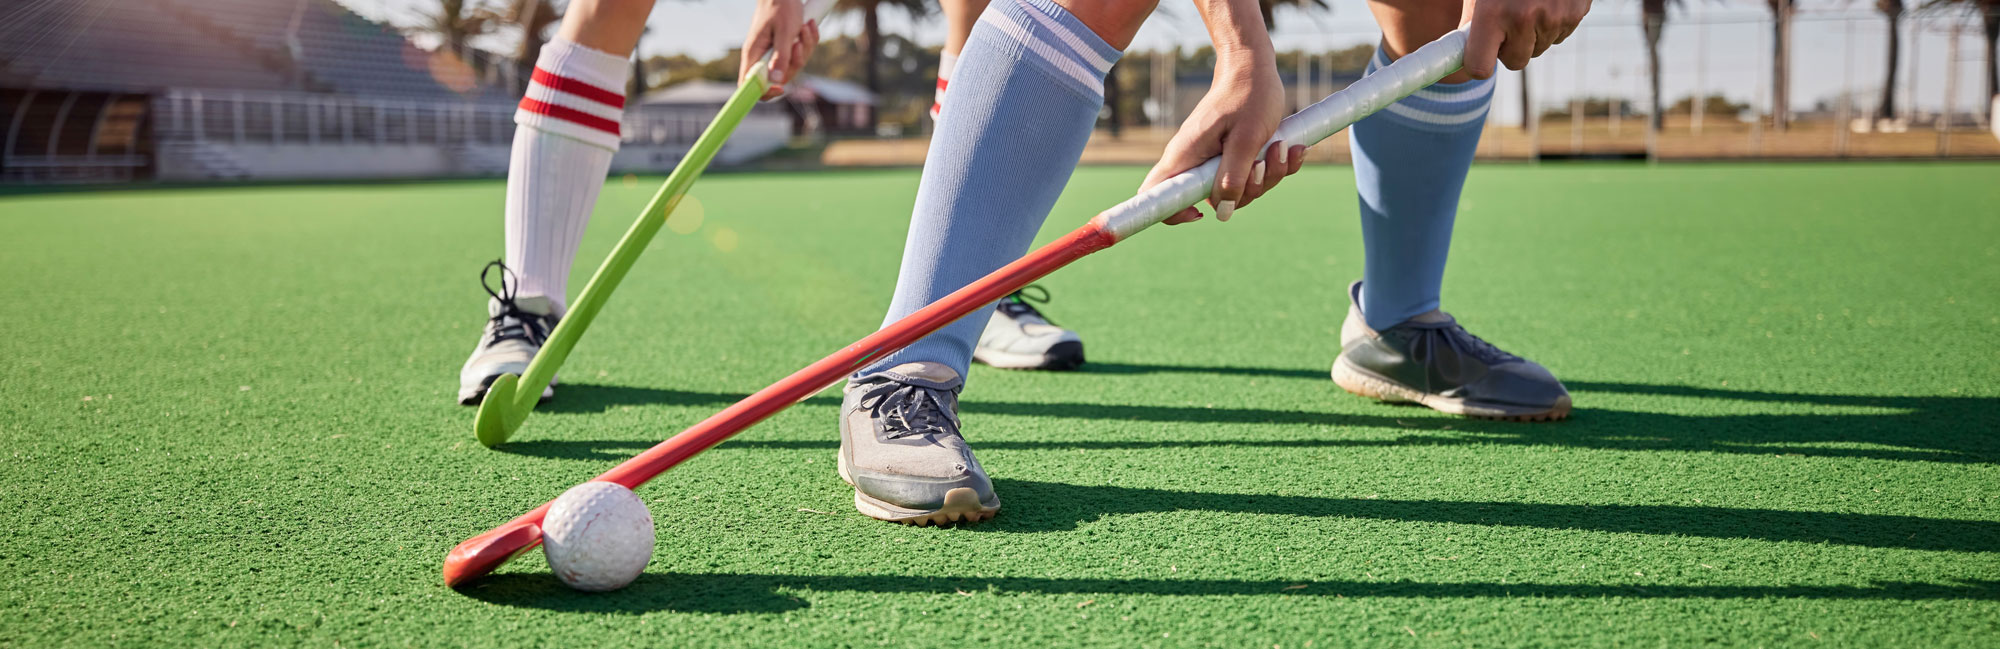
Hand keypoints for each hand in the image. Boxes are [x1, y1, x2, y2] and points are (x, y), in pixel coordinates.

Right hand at [739, 0, 819, 99]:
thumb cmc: (781, 7)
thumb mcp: (784, 33)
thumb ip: (781, 57)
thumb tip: (776, 81)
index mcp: (754, 54)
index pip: (748, 84)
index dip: (764, 92)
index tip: (781, 87)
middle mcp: (763, 55)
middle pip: (780, 77)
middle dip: (796, 62)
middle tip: (798, 43)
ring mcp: (775, 51)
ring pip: (794, 64)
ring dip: (805, 47)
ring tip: (804, 27)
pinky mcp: (786, 46)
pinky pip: (801, 53)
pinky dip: (809, 41)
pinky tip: (809, 25)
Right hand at [1139, 56, 1304, 223]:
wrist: (1254, 68)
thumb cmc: (1248, 95)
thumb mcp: (1246, 138)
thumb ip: (1234, 177)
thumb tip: (1222, 212)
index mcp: (1186, 155)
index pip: (1157, 195)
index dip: (1172, 213)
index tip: (1201, 213)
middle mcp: (1195, 161)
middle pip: (1212, 200)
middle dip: (1247, 190)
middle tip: (1263, 162)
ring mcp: (1214, 160)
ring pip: (1238, 190)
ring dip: (1268, 175)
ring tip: (1281, 145)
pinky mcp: (1232, 157)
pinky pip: (1251, 176)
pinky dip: (1274, 166)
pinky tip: (1290, 146)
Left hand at [1459, 0, 1590, 78]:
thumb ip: (1473, 22)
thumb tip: (1463, 54)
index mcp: (1492, 12)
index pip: (1479, 66)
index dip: (1478, 63)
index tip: (1477, 57)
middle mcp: (1524, 17)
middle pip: (1515, 62)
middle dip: (1509, 48)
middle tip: (1506, 21)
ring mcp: (1555, 16)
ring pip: (1539, 48)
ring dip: (1532, 34)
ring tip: (1528, 2)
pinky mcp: (1577, 12)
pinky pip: (1560, 35)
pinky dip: (1552, 24)